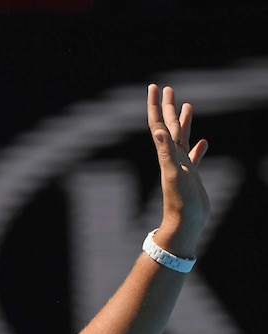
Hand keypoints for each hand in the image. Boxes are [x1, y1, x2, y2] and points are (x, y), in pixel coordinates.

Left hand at [146, 84, 210, 254]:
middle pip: (169, 126)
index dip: (156, 106)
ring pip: (182, 138)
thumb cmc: (179, 201)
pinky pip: (194, 158)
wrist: (185, 223)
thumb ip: (165, 151)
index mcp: (167, 153)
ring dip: (183, 122)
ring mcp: (182, 166)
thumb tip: (157, 130)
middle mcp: (172, 157)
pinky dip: (197, 148)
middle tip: (168, 88)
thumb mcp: (173, 173)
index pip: (159, 124)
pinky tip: (202, 143)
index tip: (154, 87)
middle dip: (168, 107)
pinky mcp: (191, 176)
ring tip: (186, 106)